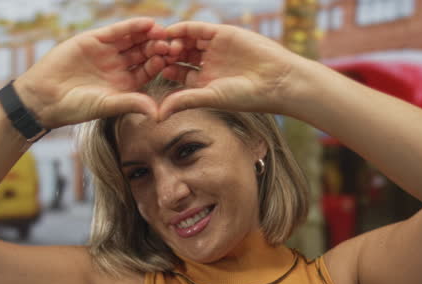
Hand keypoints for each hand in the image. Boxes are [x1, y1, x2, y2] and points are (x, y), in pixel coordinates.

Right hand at [16, 18, 169, 126]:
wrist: (45, 97)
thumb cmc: (76, 107)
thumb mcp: (107, 105)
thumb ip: (131, 103)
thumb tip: (157, 113)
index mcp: (126, 84)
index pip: (148, 71)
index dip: (160, 64)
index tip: (174, 61)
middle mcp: (119, 67)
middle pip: (144, 53)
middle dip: (158, 47)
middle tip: (173, 43)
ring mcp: (108, 52)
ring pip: (133, 40)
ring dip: (148, 35)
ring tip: (163, 31)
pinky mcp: (95, 39)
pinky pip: (118, 31)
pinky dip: (131, 26)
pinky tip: (146, 23)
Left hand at [158, 21, 303, 119]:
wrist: (276, 80)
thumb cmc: (246, 96)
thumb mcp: (210, 97)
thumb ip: (183, 101)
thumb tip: (157, 115)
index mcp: (204, 83)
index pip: (176, 75)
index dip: (162, 72)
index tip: (145, 72)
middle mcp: (207, 65)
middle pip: (179, 56)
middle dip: (164, 54)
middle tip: (148, 54)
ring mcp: (214, 48)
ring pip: (186, 41)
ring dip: (172, 41)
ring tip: (159, 44)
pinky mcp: (222, 33)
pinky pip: (199, 29)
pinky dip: (185, 29)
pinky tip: (172, 31)